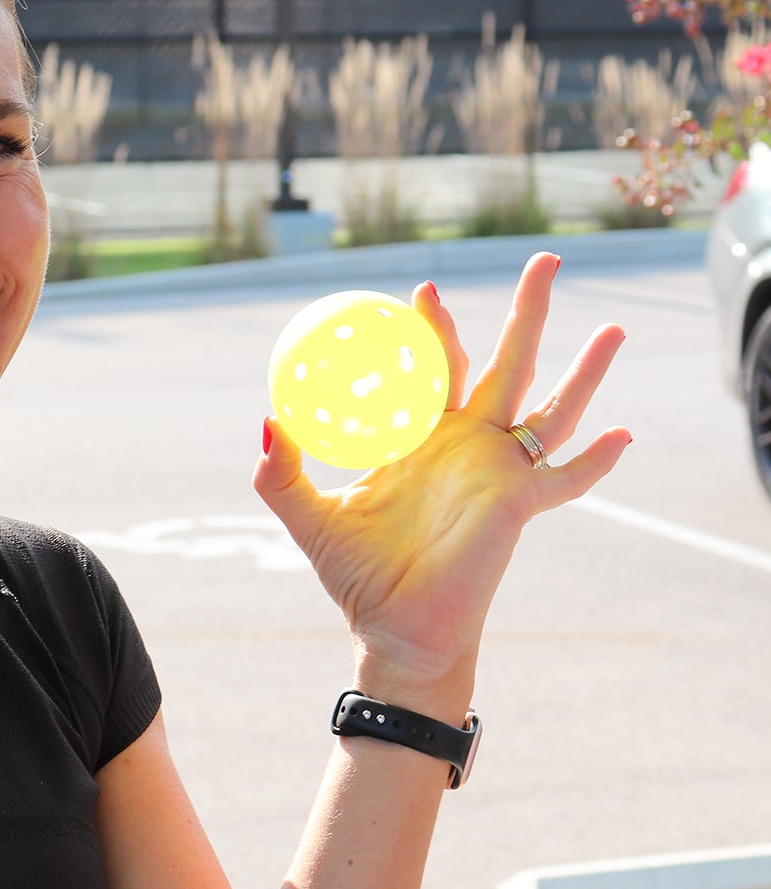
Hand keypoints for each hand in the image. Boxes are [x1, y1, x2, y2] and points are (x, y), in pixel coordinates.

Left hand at [252, 253, 629, 716]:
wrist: (392, 628)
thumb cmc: (356, 574)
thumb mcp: (308, 515)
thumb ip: (279, 472)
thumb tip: (264, 422)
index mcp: (422, 436)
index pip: (436, 366)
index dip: (434, 327)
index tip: (424, 289)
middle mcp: (469, 444)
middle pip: (508, 362)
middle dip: (528, 311)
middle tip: (546, 259)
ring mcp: (500, 471)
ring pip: (551, 406)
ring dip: (585, 369)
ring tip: (613, 326)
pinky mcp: (519, 506)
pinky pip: (565, 480)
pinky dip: (597, 462)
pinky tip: (623, 436)